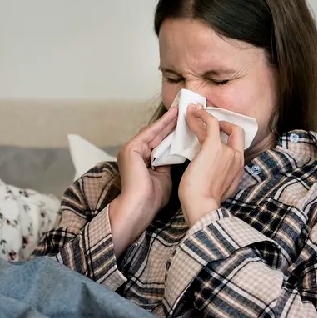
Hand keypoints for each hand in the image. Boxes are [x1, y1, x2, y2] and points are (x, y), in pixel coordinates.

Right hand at [108, 106, 177, 255]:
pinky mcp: (131, 148)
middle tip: (185, 110)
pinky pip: (150, 133)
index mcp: (140, 160)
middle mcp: (134, 152)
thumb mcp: (163, 177)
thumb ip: (167, 164)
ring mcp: (130, 149)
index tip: (186, 124)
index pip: (159, 142)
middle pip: (156, 134)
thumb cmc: (151, 199)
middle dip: (170, 123)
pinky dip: (162, 125)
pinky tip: (174, 117)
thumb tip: (178, 154)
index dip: (172, 132)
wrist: (139, 207)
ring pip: (153, 131)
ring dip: (168, 121)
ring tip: (181, 110)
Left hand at [178, 104, 245, 225]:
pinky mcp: (213, 146)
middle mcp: (236, 158)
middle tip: (208, 123)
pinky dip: (202, 115)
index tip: (216, 136)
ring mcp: (227, 151)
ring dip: (205, 118)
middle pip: (235, 132)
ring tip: (192, 113)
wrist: (201, 207)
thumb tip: (210, 172)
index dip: (228, 138)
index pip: (237, 147)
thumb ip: (219, 178)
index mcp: (238, 170)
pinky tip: (192, 112)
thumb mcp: (217, 189)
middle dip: (223, 124)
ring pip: (218, 126)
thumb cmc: (203, 204)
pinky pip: (211, 123)